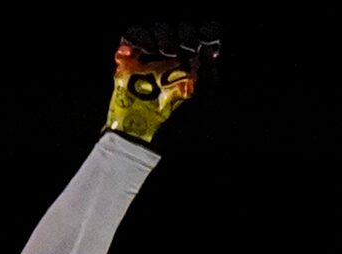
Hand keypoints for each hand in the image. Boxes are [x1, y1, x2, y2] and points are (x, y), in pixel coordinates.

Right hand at [105, 22, 217, 144]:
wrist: (148, 137)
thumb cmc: (178, 124)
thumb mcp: (203, 102)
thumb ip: (209, 75)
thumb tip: (207, 50)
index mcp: (198, 63)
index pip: (207, 36)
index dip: (209, 32)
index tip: (205, 39)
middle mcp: (177, 55)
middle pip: (183, 29)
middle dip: (185, 34)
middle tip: (183, 48)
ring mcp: (154, 55)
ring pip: (160, 29)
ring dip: (163, 34)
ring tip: (161, 50)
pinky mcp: (132, 57)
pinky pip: (134, 35)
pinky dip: (139, 35)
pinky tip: (145, 48)